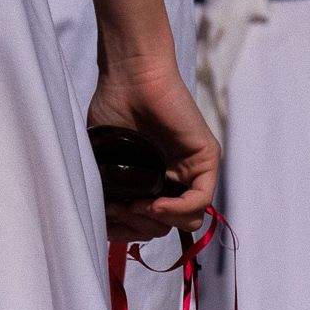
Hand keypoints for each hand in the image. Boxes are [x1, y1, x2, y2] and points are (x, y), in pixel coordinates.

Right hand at [86, 60, 218, 239]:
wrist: (129, 78)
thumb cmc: (113, 108)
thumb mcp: (103, 158)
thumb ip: (108, 189)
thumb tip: (107, 225)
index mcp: (152, 181)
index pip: (152, 226)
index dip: (129, 231)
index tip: (109, 220)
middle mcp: (174, 179)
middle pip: (168, 227)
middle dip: (141, 227)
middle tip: (120, 210)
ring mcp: (193, 170)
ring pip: (188, 220)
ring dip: (158, 221)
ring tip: (135, 205)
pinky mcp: (206, 159)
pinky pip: (200, 200)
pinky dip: (177, 209)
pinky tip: (156, 203)